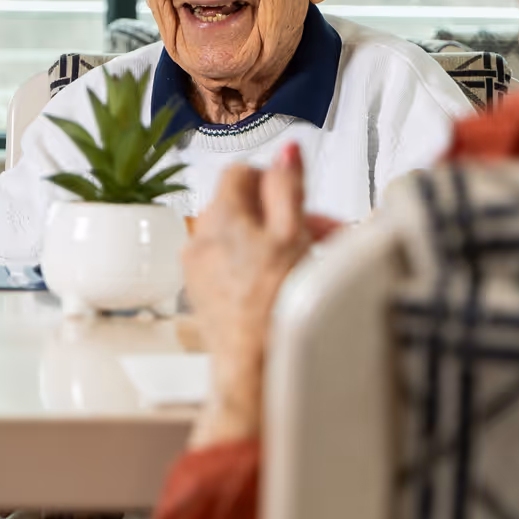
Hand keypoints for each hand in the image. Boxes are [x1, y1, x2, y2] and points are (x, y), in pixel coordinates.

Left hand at [182, 143, 336, 449]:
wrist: (254, 368)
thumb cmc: (274, 307)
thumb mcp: (292, 235)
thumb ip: (288, 188)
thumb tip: (287, 150)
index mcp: (220, 218)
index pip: (240, 172)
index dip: (274, 179)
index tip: (300, 198)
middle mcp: (200, 239)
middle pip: (241, 205)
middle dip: (282, 214)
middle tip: (320, 234)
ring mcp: (198, 268)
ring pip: (238, 236)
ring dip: (272, 240)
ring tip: (307, 262)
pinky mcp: (203, 294)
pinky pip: (229, 264)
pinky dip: (255, 265)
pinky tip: (284, 284)